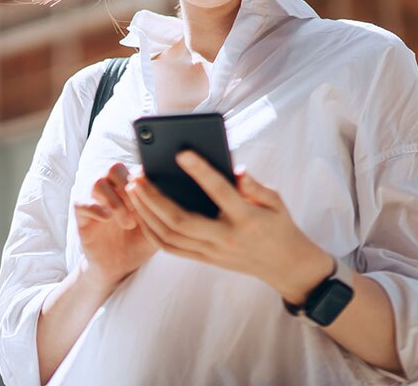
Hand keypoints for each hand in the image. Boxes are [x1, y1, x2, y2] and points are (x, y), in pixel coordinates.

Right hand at [74, 162, 155, 287]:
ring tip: (128, 223)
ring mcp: (94, 199)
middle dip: (129, 189)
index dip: (144, 180)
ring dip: (116, 203)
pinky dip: (97, 209)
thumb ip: (163, 207)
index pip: (134, 168)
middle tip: (140, 211)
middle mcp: (110, 188)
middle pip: (114, 168)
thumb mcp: (157, 225)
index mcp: (129, 186)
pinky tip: (108, 220)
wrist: (119, 267)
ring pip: (98, 182)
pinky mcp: (81, 214)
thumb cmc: (139, 243)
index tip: (154, 198)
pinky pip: (82, 202)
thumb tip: (176, 192)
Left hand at [124, 150, 333, 302]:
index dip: (200, 171)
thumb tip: (236, 169)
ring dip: (146, 212)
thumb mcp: (276, 201)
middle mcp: (225, 238)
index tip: (181, 152)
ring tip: (132, 189)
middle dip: (154, 198)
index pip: (220, 192)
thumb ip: (255, 186)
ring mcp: (212, 252)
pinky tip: (140, 212)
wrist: (285, 265)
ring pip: (169, 236)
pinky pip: (170, 248)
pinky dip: (151, 230)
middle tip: (137, 174)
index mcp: (246, 219)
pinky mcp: (204, 260)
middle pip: (181, 220)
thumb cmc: (278, 224)